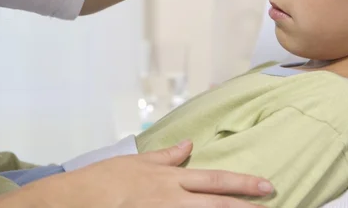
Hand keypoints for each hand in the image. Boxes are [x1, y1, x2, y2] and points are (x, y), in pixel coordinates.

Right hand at [30, 141, 272, 207]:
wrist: (77, 200)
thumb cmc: (104, 179)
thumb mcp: (136, 161)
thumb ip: (166, 156)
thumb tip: (188, 145)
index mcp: (169, 179)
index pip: (214, 180)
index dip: (242, 183)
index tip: (265, 185)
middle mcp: (172, 199)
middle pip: (218, 203)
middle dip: (246, 204)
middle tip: (270, 201)